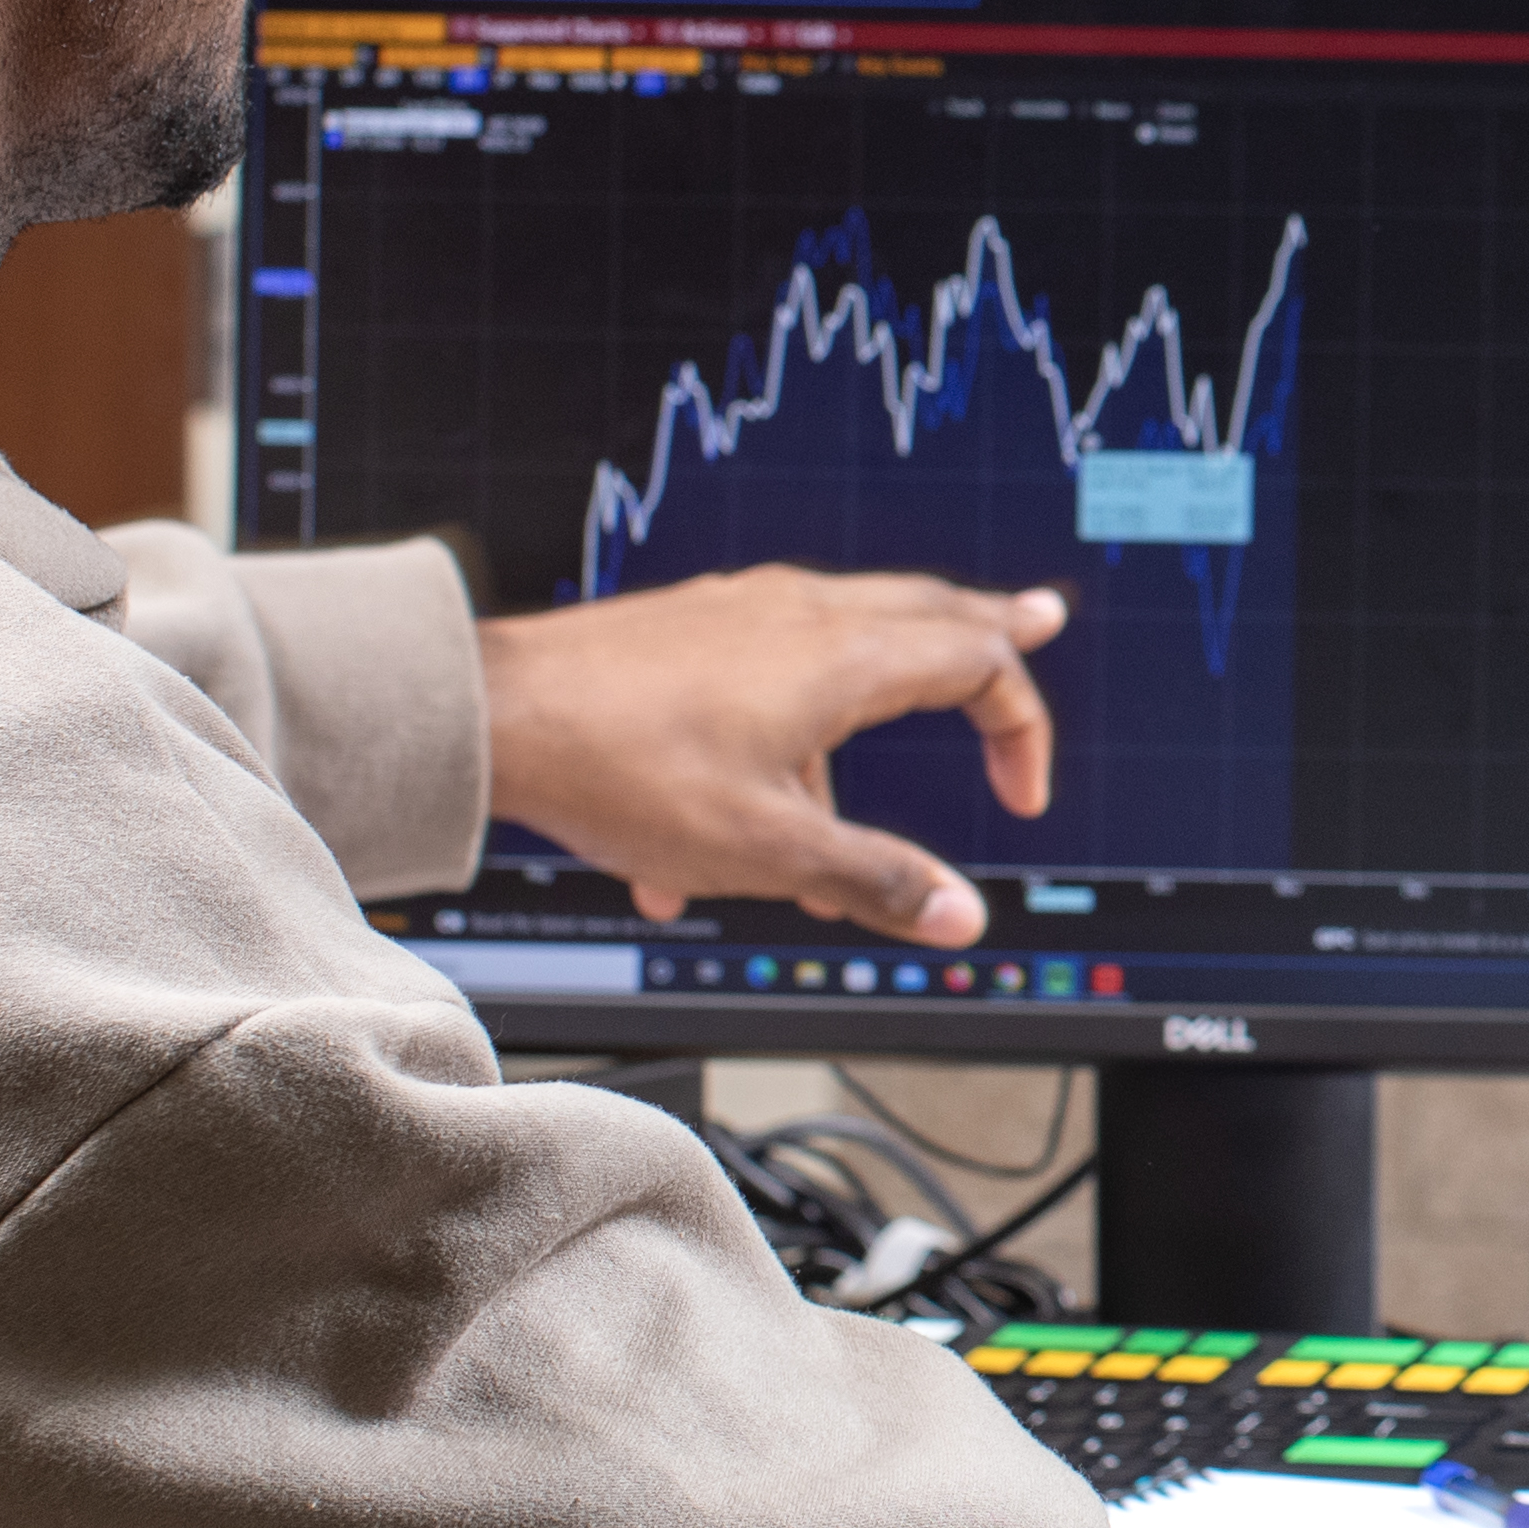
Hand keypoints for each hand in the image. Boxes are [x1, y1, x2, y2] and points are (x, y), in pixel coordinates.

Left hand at [475, 567, 1064, 945]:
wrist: (490, 713)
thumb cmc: (623, 769)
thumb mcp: (765, 849)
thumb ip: (872, 881)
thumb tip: (961, 918)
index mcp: (844, 657)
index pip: (980, 662)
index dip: (1020, 726)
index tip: (1020, 795)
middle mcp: (802, 614)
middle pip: (931, 609)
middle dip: (990, 631)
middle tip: (1037, 621)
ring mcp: (741, 612)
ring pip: (847, 635)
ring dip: (869, 708)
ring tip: (831, 814)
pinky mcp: (687, 628)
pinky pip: (771, 662)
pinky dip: (789, 722)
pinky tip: (725, 816)